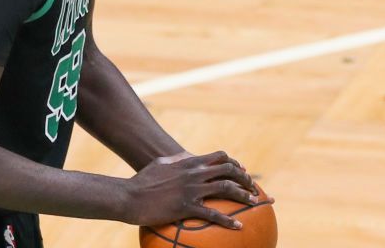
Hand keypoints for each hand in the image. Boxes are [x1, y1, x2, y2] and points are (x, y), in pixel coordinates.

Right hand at [125, 150, 259, 228]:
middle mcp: (193, 173)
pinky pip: (213, 214)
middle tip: (253, 188)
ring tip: (254, 202)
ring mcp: (191, 190)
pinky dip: (228, 221)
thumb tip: (184, 158)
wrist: (129, 196)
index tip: (242, 171)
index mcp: (188, 162)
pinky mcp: (186, 207)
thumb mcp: (161, 164)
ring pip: (226, 189)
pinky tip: (238, 227)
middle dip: (244, 178)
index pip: (219, 157)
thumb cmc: (142, 181)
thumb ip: (176, 161)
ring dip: (243, 195)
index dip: (234, 163)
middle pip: (228, 171)